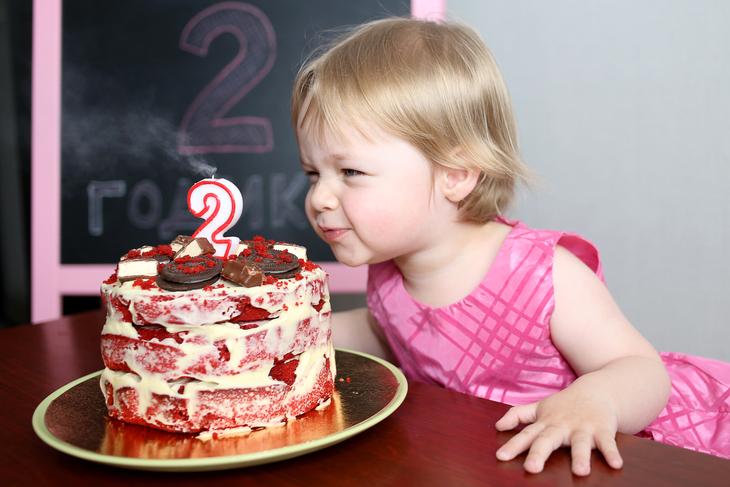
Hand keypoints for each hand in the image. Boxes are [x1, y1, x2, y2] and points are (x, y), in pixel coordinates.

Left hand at [494, 388, 623, 475]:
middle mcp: (562, 426)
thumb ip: (518, 415)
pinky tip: (616, 465)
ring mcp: (583, 427)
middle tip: (531, 468)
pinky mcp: (603, 429)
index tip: (500, 456)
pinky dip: (612, 452)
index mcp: (546, 423)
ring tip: (580, 472)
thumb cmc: (565, 404)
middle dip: (539, 454)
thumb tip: (497, 425)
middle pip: (549, 440)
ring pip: (580, 443)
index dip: (513, 445)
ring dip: (580, 456)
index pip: (526, 435)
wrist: (597, 389)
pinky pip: (608, 442)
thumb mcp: (540, 407)